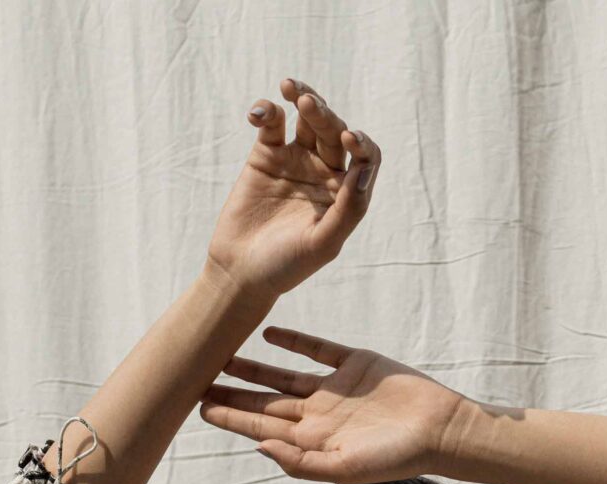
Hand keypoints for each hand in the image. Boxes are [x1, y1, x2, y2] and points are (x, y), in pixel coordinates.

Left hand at [198, 325, 473, 483]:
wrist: (441, 430)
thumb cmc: (398, 458)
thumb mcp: (346, 467)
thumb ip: (301, 461)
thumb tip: (258, 446)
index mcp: (313, 441)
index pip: (262, 427)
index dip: (231, 416)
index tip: (199, 405)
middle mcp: (319, 416)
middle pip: (265, 401)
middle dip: (232, 391)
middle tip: (197, 377)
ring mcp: (335, 389)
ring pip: (283, 376)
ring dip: (253, 366)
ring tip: (223, 355)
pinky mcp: (355, 364)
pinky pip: (317, 350)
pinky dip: (293, 342)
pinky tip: (268, 334)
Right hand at [205, 78, 380, 300]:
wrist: (240, 272)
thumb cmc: (286, 266)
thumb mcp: (323, 244)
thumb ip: (349, 209)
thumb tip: (363, 168)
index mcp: (346, 194)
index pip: (365, 157)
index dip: (361, 142)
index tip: (348, 138)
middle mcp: (325, 172)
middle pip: (333, 130)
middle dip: (324, 114)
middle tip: (307, 105)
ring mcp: (296, 160)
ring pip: (306, 118)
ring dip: (303, 98)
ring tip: (290, 90)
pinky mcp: (266, 154)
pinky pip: (272, 123)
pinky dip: (267, 111)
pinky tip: (259, 114)